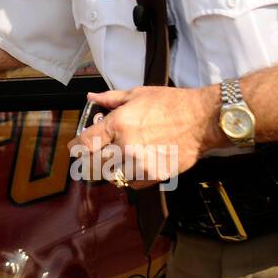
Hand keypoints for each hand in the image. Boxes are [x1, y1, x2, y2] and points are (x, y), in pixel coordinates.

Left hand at [67, 85, 222, 187]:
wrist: (202, 119)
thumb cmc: (171, 103)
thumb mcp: (137, 94)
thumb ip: (110, 99)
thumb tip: (91, 98)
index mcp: (119, 124)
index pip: (85, 143)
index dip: (76, 147)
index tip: (75, 148)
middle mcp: (126, 146)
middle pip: (95, 164)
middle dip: (92, 159)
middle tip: (96, 155)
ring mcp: (141, 164)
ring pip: (113, 175)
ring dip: (111, 169)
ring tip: (119, 158)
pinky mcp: (155, 175)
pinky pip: (132, 183)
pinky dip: (130, 177)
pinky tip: (136, 165)